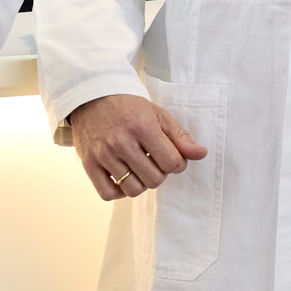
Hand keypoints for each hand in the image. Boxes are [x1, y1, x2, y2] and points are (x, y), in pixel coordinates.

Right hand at [68, 92, 207, 201]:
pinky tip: (123, 178)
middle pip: (154, 180)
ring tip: (138, 169)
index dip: (177, 164)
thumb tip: (201, 154)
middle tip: (153, 161)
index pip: (172, 163)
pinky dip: (118, 192)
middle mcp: (122, 142)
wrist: (91, 96)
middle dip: (159, 173)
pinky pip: (107, 194)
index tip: (171, 157)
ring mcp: (104, 154)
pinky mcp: (89, 163)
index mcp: (142, 127)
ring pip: (133, 190)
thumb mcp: (158, 115)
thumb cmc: (128, 107)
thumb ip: (180, 137)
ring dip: (141, 183)